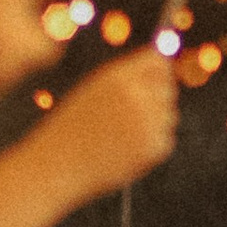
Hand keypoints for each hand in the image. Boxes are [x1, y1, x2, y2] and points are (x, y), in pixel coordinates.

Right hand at [34, 47, 179, 197]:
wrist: (58, 165)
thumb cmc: (74, 127)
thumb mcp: (95, 90)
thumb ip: (129, 78)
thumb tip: (166, 66)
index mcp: (119, 77)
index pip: (158, 61)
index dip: (158, 72)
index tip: (153, 83)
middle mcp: (137, 95)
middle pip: (168, 87)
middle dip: (157, 99)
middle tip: (130, 118)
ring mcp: (148, 122)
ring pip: (169, 115)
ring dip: (154, 125)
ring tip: (120, 137)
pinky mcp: (155, 147)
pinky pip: (164, 140)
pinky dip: (150, 147)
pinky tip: (124, 152)